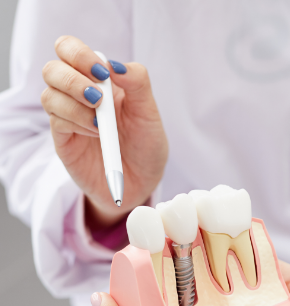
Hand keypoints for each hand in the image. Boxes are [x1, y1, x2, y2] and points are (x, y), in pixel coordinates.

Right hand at [41, 36, 167, 229]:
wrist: (142, 182)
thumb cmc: (146, 145)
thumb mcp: (149, 113)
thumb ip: (137, 84)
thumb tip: (115, 65)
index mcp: (98, 80)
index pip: (70, 49)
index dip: (79, 54)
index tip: (103, 73)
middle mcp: (78, 94)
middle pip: (52, 69)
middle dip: (73, 79)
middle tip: (98, 97)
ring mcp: (68, 116)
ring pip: (49, 95)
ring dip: (76, 105)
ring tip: (101, 123)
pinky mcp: (63, 138)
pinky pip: (56, 121)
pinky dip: (77, 123)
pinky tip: (96, 133)